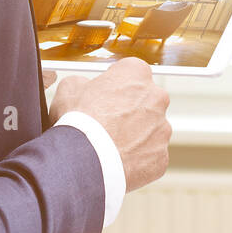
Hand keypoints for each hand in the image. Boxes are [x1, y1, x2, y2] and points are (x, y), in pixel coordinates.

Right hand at [50, 57, 170, 192]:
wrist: (86, 161)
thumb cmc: (78, 121)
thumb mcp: (69, 88)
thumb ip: (83, 82)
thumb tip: (83, 87)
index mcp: (136, 73)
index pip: (132, 70)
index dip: (117, 82)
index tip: (107, 93)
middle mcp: (156, 97)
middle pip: (146, 99)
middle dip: (131, 108)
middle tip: (108, 120)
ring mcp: (162, 129)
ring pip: (151, 129)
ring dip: (136, 134)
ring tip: (110, 144)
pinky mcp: (161, 156)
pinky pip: (150, 155)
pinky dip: (137, 157)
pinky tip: (118, 160)